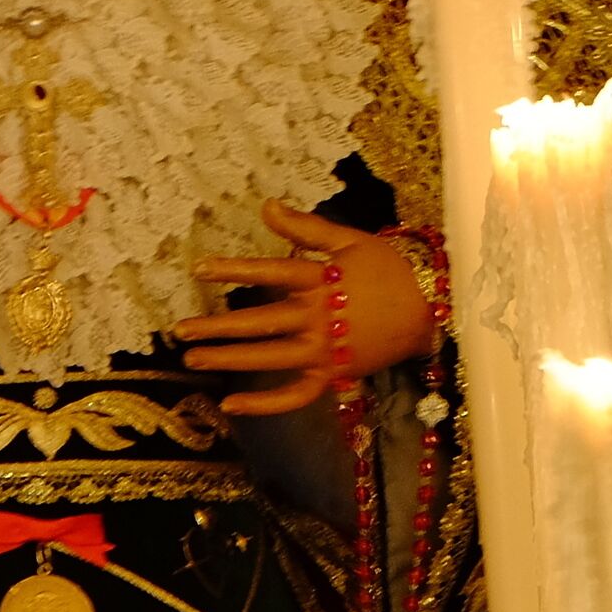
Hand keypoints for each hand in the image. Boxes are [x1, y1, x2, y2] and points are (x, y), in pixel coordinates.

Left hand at [176, 202, 433, 417]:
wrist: (430, 310)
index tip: (200, 268)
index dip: (234, 270)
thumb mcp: (351, 240)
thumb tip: (267, 207)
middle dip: (217, 327)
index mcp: (321, 281)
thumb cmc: (389, 270)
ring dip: (229, 360)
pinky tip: (231, 404)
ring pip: (269, 359)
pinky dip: (264, 403)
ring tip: (193, 360)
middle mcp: (318, 318)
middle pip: (260, 323)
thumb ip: (306, 228)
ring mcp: (324, 350)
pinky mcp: (332, 374)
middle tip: (181, 330)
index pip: (270, 273)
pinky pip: (294, 395)